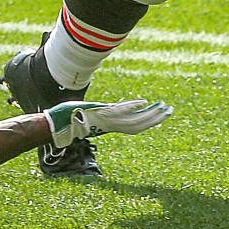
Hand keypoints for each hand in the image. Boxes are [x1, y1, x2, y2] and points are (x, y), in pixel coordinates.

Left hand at [43, 99, 172, 147]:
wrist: (58, 124)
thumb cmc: (72, 119)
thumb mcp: (92, 115)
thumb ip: (103, 112)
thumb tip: (109, 107)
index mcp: (111, 126)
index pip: (136, 126)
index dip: (150, 122)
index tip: (162, 116)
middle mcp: (112, 125)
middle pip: (140, 123)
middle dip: (156, 118)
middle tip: (170, 110)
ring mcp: (108, 120)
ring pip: (134, 119)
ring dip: (150, 114)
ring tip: (163, 107)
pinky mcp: (101, 114)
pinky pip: (121, 112)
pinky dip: (133, 108)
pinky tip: (143, 102)